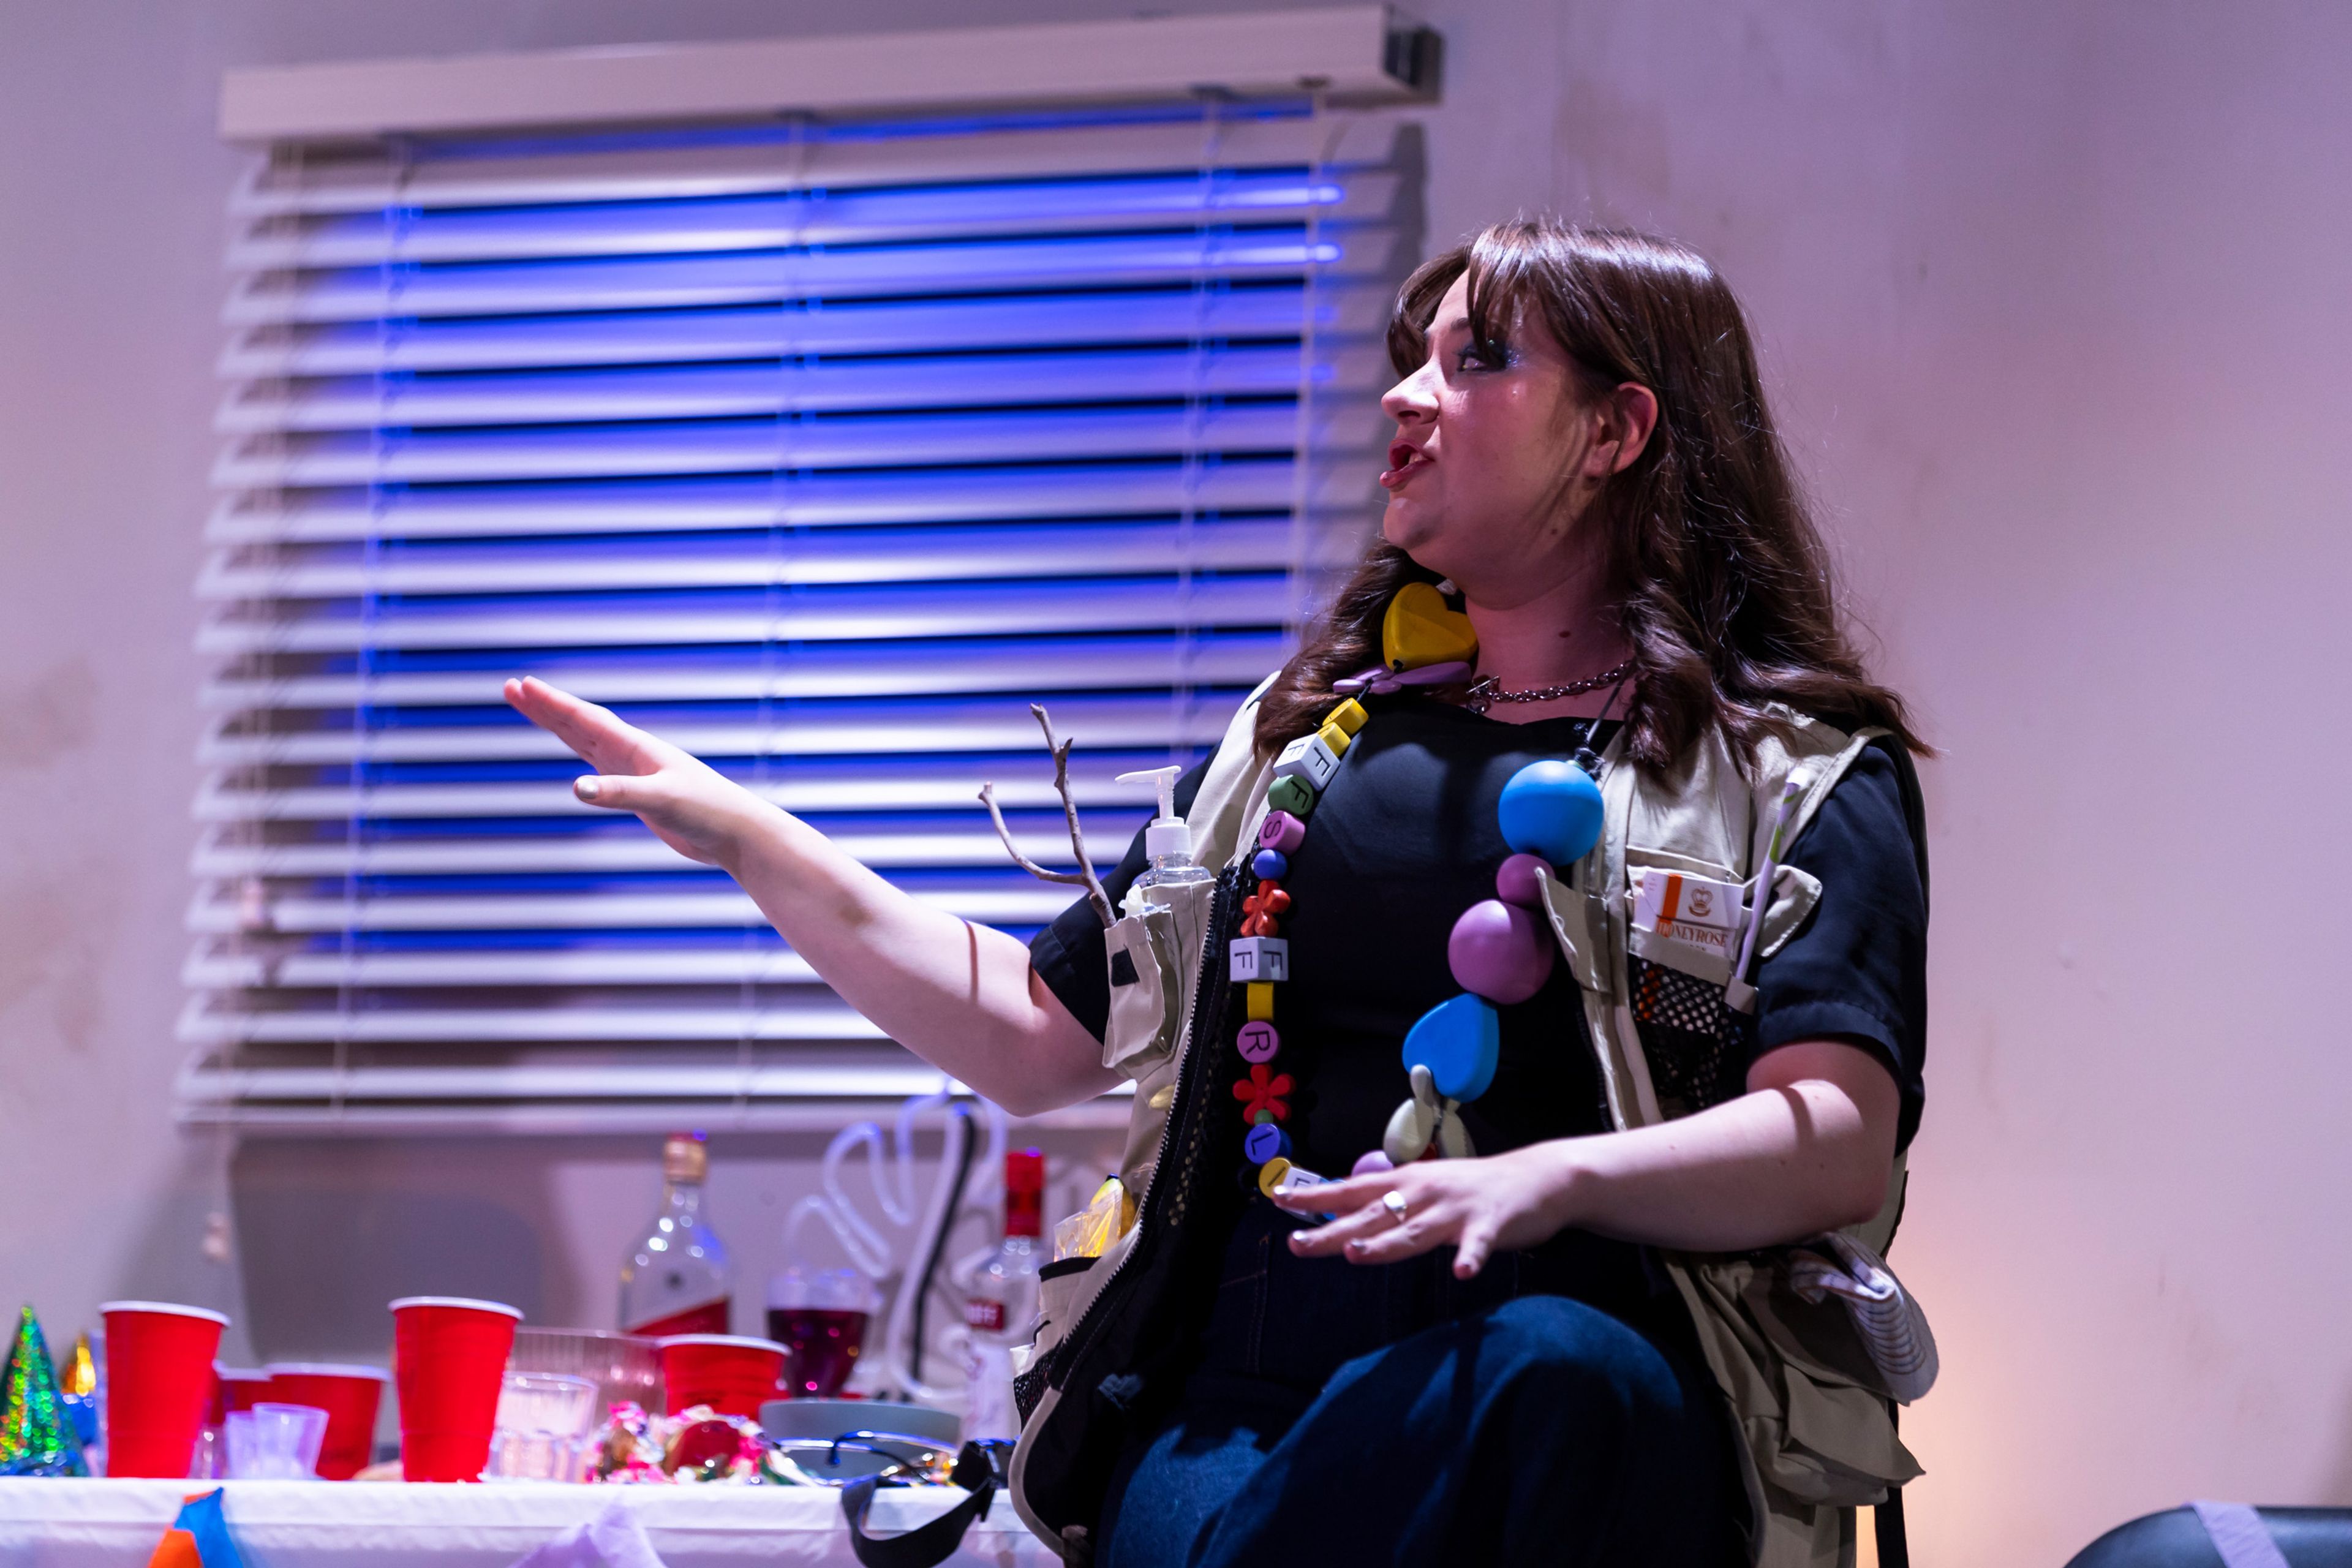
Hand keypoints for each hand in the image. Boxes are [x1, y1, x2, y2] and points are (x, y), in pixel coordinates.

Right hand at [503, 677, 771, 869]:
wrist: (734, 832)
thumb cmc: (707, 811)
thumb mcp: (661, 800)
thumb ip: (620, 793)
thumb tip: (579, 788)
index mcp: (636, 748)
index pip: (586, 719)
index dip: (553, 704)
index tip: (523, 686)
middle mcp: (632, 754)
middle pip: (579, 724)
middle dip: (545, 707)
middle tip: (512, 688)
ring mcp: (633, 772)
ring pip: (586, 741)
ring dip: (558, 725)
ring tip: (532, 708)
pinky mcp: (638, 793)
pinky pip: (599, 767)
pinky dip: (580, 754)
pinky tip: (573, 753)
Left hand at [1271, 1143, 1580, 1277]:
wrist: (1539, 1177)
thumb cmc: (1474, 1189)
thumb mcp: (1426, 1189)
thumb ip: (1391, 1205)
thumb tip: (1348, 1218)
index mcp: (1405, 1182)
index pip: (1351, 1189)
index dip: (1315, 1197)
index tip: (1278, 1200)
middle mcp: (1424, 1192)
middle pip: (1371, 1214)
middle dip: (1332, 1229)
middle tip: (1296, 1243)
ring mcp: (1457, 1208)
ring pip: (1415, 1229)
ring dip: (1385, 1243)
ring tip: (1355, 1254)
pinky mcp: (1491, 1224)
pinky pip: (1478, 1244)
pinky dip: (1470, 1257)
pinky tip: (1461, 1273)